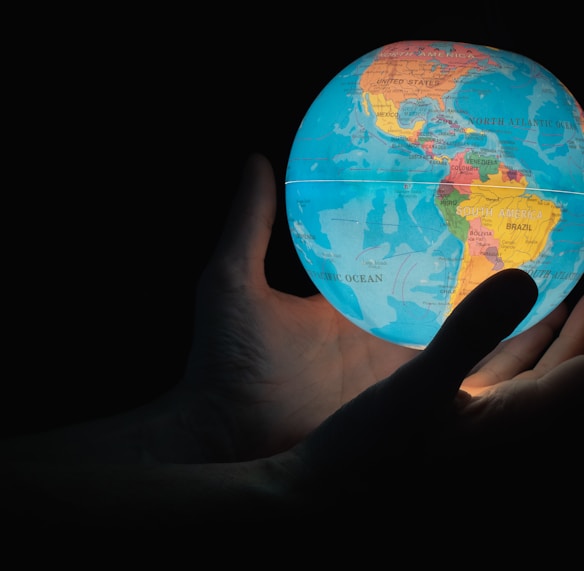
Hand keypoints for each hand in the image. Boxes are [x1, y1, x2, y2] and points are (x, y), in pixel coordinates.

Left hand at [183, 152, 583, 467]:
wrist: (226, 435)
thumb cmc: (225, 364)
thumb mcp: (233, 281)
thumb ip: (250, 221)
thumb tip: (258, 159)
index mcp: (361, 299)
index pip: (423, 258)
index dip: (461, 233)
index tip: (501, 197)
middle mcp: (393, 330)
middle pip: (465, 294)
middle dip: (512, 265)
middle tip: (558, 228)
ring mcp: (408, 369)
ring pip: (486, 335)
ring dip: (530, 309)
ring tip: (572, 269)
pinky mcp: (414, 403)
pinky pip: (479, 377)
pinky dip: (516, 351)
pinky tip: (551, 320)